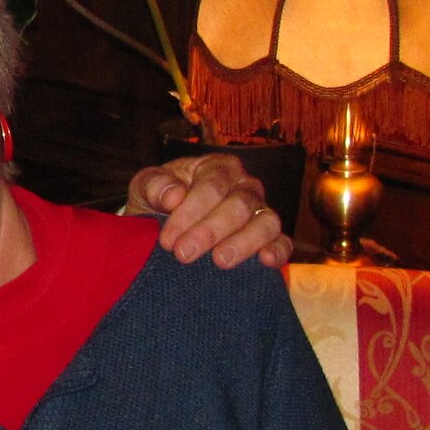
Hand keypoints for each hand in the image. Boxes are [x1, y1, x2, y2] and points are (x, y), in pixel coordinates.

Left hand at [127, 154, 293, 268]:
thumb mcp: (146, 188)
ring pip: (265, 222)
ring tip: (220, 261)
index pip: (212, 186)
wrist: (167, 227)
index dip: (190, 212)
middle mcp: (245, 186)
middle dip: (210, 230)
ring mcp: (261, 212)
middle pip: (239, 205)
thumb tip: (174, 195)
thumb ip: (154, 185)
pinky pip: (282, 242)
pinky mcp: (270, 238)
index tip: (168, 240)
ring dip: (244, 242)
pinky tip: (266, 261)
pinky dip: (278, 251)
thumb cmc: (160, 202)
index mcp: (218, 168)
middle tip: (184, 254)